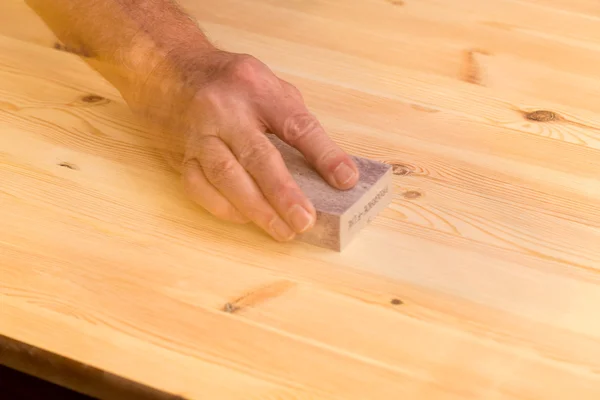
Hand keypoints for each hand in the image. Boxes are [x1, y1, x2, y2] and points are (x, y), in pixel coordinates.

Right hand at [127, 49, 359, 241]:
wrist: (179, 72)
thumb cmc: (237, 87)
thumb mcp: (276, 91)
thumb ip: (301, 127)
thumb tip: (336, 172)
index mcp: (256, 88)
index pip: (295, 124)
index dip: (323, 154)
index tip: (345, 181)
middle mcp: (224, 110)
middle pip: (256, 155)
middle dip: (283, 193)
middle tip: (304, 221)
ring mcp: (200, 133)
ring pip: (225, 175)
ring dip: (255, 208)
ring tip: (282, 230)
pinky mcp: (183, 154)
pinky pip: (198, 186)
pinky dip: (223, 207)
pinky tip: (245, 219)